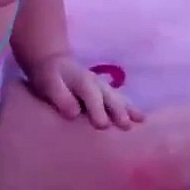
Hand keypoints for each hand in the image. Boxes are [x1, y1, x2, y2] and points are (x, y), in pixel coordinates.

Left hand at [25, 53, 143, 128]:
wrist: (54, 63)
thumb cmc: (49, 76)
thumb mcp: (48, 83)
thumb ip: (60, 97)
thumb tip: (73, 113)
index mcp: (82, 82)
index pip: (91, 96)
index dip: (97, 110)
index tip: (103, 125)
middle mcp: (96, 84)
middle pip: (109, 97)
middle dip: (118, 111)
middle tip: (126, 125)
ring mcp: (104, 87)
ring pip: (118, 98)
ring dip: (128, 109)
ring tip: (140, 120)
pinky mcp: (106, 92)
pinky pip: (121, 99)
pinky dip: (130, 107)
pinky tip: (141, 118)